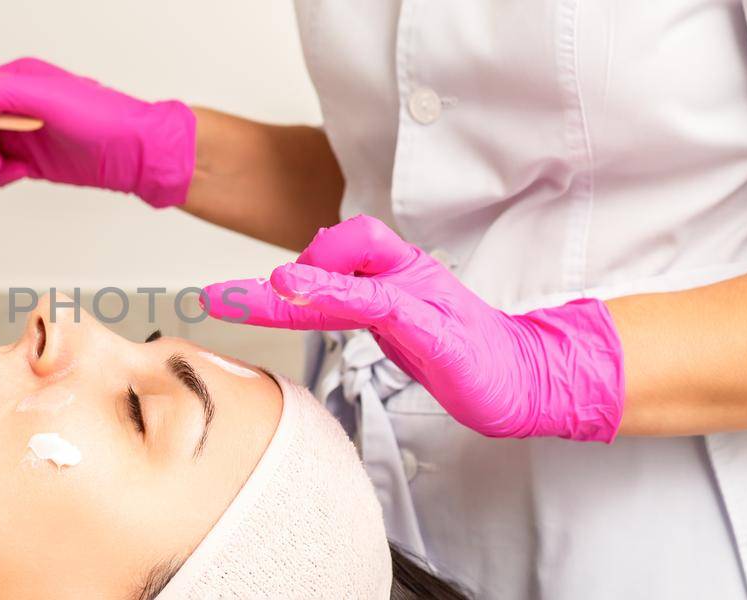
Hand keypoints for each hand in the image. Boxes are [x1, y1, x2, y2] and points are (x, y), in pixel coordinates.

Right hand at [0, 57, 195, 207]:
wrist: (135, 152)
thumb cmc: (100, 118)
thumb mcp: (46, 97)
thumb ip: (0, 93)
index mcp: (14, 80)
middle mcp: (13, 105)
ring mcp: (19, 133)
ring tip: (5, 165)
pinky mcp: (28, 159)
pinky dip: (1, 175)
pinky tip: (24, 173)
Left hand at [202, 216, 625, 441]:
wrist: (524, 378)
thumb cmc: (459, 351)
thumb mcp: (396, 323)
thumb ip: (352, 303)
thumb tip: (302, 289)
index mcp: (392, 272)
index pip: (339, 244)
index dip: (298, 265)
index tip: (256, 297)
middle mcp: (404, 274)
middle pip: (338, 248)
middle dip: (277, 276)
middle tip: (222, 298)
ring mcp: (421, 298)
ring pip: (352, 275)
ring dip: (300, 283)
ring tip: (260, 290)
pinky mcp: (434, 328)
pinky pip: (381, 304)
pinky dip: (340, 298)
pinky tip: (307, 300)